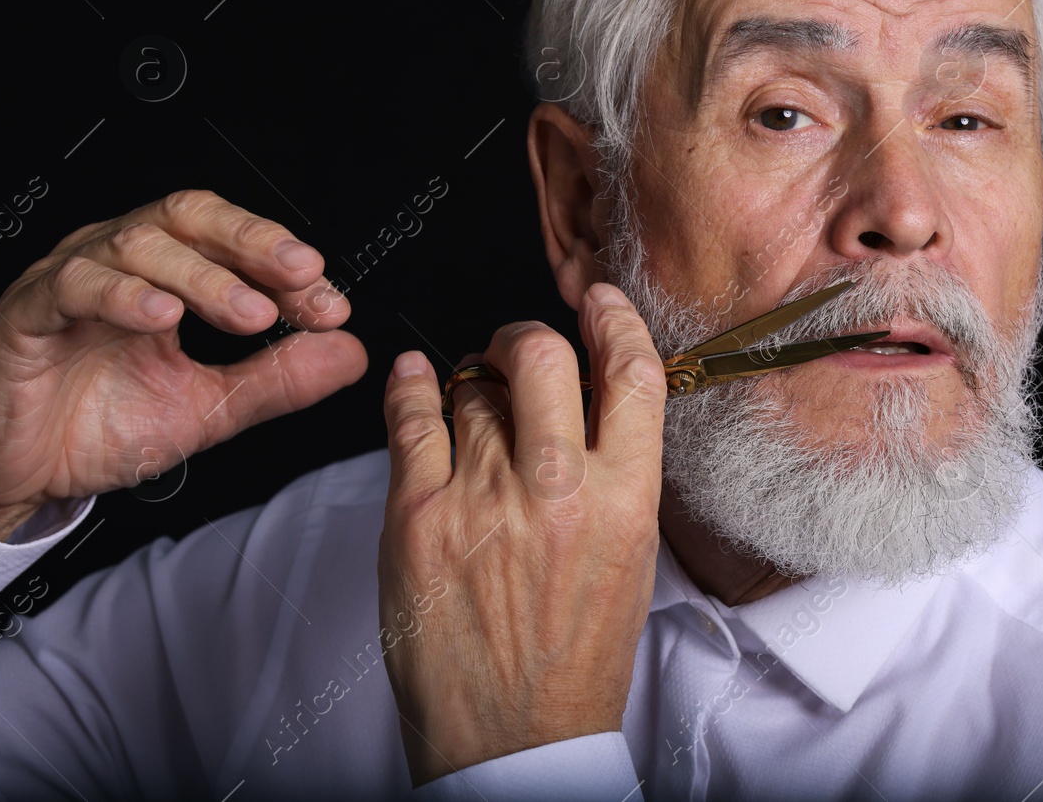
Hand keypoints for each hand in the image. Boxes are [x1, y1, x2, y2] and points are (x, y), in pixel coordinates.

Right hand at [0, 190, 367, 538]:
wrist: (17, 474)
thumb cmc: (97, 425)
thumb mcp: (210, 408)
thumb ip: (278, 378)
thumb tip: (349, 352)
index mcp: (165, 276)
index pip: (232, 243)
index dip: (283, 264)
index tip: (328, 303)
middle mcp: (120, 266)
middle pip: (188, 217)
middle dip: (253, 242)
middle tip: (303, 276)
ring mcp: (71, 283)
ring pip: (137, 244)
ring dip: (203, 276)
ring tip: (249, 313)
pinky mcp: (26, 315)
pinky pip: (72, 286)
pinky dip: (123, 295)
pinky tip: (163, 315)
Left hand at [378, 283, 666, 784]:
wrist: (512, 739)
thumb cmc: (575, 659)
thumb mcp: (630, 558)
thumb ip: (614, 474)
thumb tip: (588, 400)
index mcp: (626, 500)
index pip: (631, 373)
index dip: (615, 320)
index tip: (599, 303)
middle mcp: (557, 490)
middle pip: (542, 354)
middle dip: (528, 337)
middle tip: (518, 352)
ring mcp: (482, 501)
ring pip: (473, 387)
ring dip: (473, 384)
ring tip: (472, 409)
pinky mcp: (416, 520)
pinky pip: (411, 418)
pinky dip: (410, 386)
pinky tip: (414, 378)